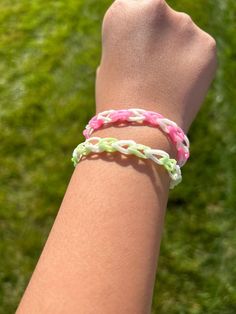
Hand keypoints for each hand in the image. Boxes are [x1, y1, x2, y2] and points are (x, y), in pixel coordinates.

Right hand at [95, 0, 217, 131]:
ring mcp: (186, 26)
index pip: (136, 6)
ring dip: (175, 50)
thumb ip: (130, 40)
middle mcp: (159, 9)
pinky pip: (198, 49)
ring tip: (164, 81)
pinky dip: (191, 64)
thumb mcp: (110, 60)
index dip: (136, 31)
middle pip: (161, 16)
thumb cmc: (116, 98)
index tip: (135, 48)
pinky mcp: (207, 46)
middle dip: (156, 37)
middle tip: (149, 67)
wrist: (140, 129)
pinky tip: (179, 84)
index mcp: (127, 9)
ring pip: (182, 33)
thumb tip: (146, 39)